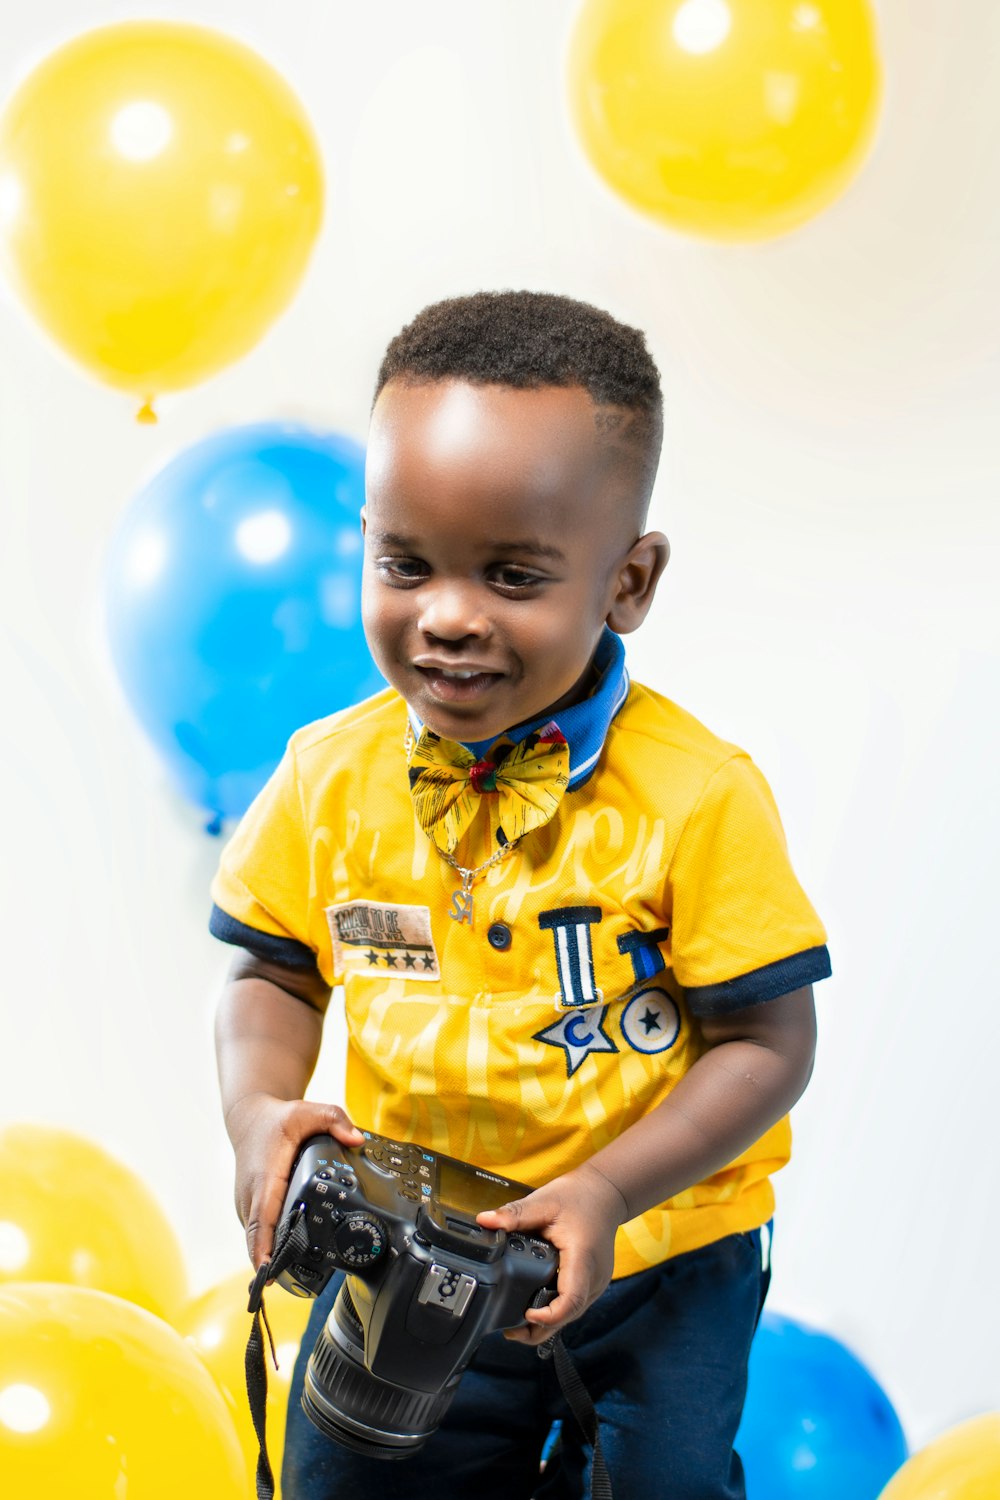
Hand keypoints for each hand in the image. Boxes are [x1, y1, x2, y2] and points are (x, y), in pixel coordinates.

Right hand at [227, 1094, 363, 1267]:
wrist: (249, 1118)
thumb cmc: (278, 1119)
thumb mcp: (307, 1111)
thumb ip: (334, 1120)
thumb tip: (358, 1140)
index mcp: (265, 1177)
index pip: (261, 1219)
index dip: (263, 1247)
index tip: (267, 1271)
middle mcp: (251, 1194)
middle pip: (257, 1237)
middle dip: (270, 1263)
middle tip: (289, 1286)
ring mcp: (247, 1202)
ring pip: (256, 1238)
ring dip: (269, 1257)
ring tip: (291, 1280)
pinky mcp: (249, 1207)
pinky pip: (258, 1232)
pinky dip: (268, 1246)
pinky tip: (285, 1261)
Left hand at [476, 1162, 627, 1344]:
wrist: (606, 1194)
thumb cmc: (579, 1198)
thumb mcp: (545, 1201)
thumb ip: (515, 1214)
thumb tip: (485, 1220)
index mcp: (582, 1259)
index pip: (570, 1301)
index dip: (548, 1316)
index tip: (526, 1314)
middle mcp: (593, 1278)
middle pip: (568, 1316)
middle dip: (540, 1329)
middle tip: (509, 1330)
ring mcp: (595, 1284)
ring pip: (571, 1315)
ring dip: (547, 1323)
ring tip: (516, 1322)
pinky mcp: (592, 1284)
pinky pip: (573, 1305)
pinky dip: (554, 1311)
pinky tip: (534, 1307)